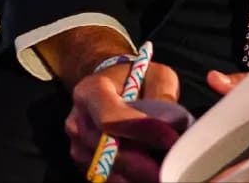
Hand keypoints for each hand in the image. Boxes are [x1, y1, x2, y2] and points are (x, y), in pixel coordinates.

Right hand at [62, 57, 182, 182]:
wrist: (111, 87)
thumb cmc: (136, 80)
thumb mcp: (155, 75)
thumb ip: (162, 94)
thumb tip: (170, 125)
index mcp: (90, 91)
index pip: (110, 117)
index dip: (139, 130)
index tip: (169, 138)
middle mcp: (78, 120)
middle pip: (108, 149)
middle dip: (141, 162)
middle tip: (170, 166)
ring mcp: (77, 145)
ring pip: (107, 168)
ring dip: (136, 174)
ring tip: (162, 172)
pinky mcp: (84, 163)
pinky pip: (105, 178)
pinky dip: (129, 179)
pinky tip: (148, 176)